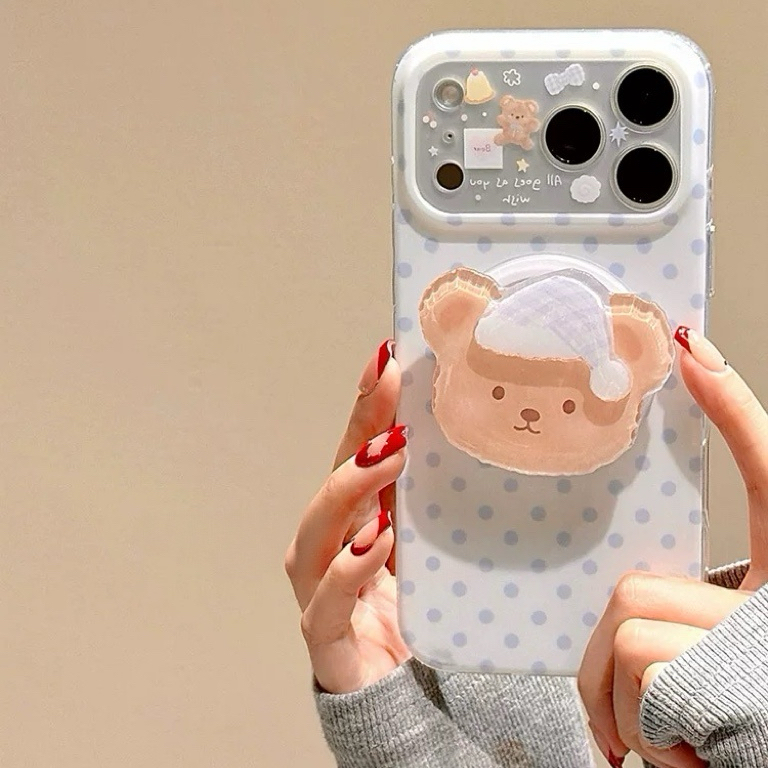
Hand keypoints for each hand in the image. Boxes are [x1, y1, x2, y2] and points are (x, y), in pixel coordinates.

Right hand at [284, 341, 412, 693]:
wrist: (406, 700)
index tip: (388, 354)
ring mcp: (320, 588)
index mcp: (356, 520)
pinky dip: (350, 567)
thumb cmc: (419, 610)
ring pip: (318, 531)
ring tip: (391, 454)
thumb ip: (439, 500)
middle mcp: (329, 546)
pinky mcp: (326, 634)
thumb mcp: (433, 543)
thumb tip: (483, 439)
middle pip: (334, 478)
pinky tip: (376, 539)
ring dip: (349, 488)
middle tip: (389, 385)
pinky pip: (329, 598)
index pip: (357, 451)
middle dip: (360, 429)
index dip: (368, 404)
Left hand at [579, 327, 767, 766]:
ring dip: (622, 701)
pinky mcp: (727, 697)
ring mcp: (753, 658)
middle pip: (635, 592)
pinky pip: (637, 687)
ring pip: (628, 638)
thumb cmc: (742, 723)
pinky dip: (634, 733)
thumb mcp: (717, 651)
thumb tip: (628, 599)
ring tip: (675, 735)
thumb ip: (681, 613)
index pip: (767, 477)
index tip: (691, 345)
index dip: (733, 409)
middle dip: (617, 650)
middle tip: (652, 697)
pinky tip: (683, 755)